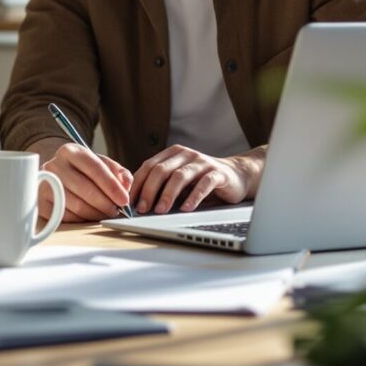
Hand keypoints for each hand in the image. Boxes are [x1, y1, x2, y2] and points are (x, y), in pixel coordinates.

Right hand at [38, 142, 134, 222]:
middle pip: (85, 188)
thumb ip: (118, 173)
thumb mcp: (101, 165)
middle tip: (116, 211)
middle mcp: (54, 165)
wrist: (55, 177)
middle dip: (105, 203)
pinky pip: (66, 217)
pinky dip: (82, 220)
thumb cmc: (82, 172)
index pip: (94, 167)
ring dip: (96, 214)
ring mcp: (45, 184)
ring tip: (105, 214)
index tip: (124, 200)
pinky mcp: (41, 202)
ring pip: (76, 205)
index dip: (111, 185)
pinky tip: (89, 217)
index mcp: (70, 151)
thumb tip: (126, 185)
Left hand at [130, 145, 260, 213]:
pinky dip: (193, 197)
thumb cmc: (202, 181)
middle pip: (161, 170)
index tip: (129, 202)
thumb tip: (137, 203)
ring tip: (161, 211)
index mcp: (172, 154)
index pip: (148, 166)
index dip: (137, 184)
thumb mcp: (179, 181)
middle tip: (143, 209)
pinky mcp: (218, 173)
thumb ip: (162, 185)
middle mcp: (185, 154)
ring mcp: (202, 162)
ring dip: (168, 194)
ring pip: (180, 176)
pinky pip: (204, 184)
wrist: (236, 176)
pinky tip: (186, 208)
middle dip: (149, 191)